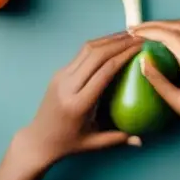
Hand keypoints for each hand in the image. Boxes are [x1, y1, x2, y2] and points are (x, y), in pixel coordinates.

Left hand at [14, 31, 143, 169]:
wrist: (37, 139)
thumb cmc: (68, 144)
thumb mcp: (94, 143)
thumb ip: (118, 139)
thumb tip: (141, 141)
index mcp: (78, 103)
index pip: (104, 71)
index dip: (124, 56)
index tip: (141, 48)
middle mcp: (68, 85)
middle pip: (96, 55)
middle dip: (120, 43)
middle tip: (140, 37)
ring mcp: (61, 76)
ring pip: (87, 49)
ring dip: (109, 39)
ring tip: (129, 35)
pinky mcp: (59, 72)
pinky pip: (81, 53)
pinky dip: (99, 44)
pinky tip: (112, 43)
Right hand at [130, 20, 179, 148]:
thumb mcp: (177, 102)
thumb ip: (158, 80)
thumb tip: (143, 59)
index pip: (172, 36)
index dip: (151, 31)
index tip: (134, 32)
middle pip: (179, 26)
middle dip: (156, 25)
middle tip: (137, 29)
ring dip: (167, 25)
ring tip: (148, 30)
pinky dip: (179, 30)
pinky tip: (167, 36)